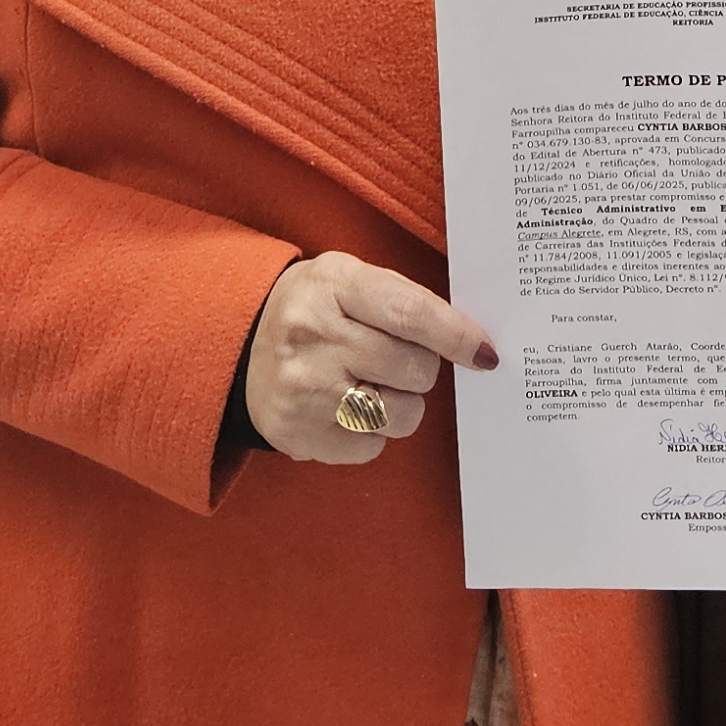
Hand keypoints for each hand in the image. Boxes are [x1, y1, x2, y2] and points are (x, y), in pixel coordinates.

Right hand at [241, 252, 497, 465]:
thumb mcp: (349, 279)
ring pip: (401, 415)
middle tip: (398, 360)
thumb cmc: (317, 309)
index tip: (484, 353)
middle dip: (422, 369)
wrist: (240, 346)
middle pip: (413, 369)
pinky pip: (373, 446)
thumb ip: (406, 300)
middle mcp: (313, 337)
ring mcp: (304, 390)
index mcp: (332, 286)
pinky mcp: (299, 434)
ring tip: (372, 385)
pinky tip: (346, 407)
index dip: (456, 336)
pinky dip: (373, 431)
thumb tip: (472, 342)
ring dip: (402, 404)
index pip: (410, 314)